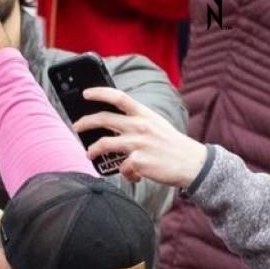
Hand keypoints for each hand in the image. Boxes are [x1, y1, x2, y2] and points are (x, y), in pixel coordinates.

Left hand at [69, 86, 204, 187]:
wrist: (193, 164)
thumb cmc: (172, 145)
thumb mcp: (157, 125)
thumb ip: (137, 122)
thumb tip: (112, 124)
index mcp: (145, 115)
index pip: (119, 98)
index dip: (100, 93)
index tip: (86, 93)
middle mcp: (140, 126)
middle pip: (104, 119)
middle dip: (84, 123)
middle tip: (76, 127)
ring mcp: (138, 144)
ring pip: (104, 144)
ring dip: (93, 150)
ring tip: (89, 154)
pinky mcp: (138, 162)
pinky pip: (121, 168)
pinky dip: (126, 173)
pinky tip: (134, 175)